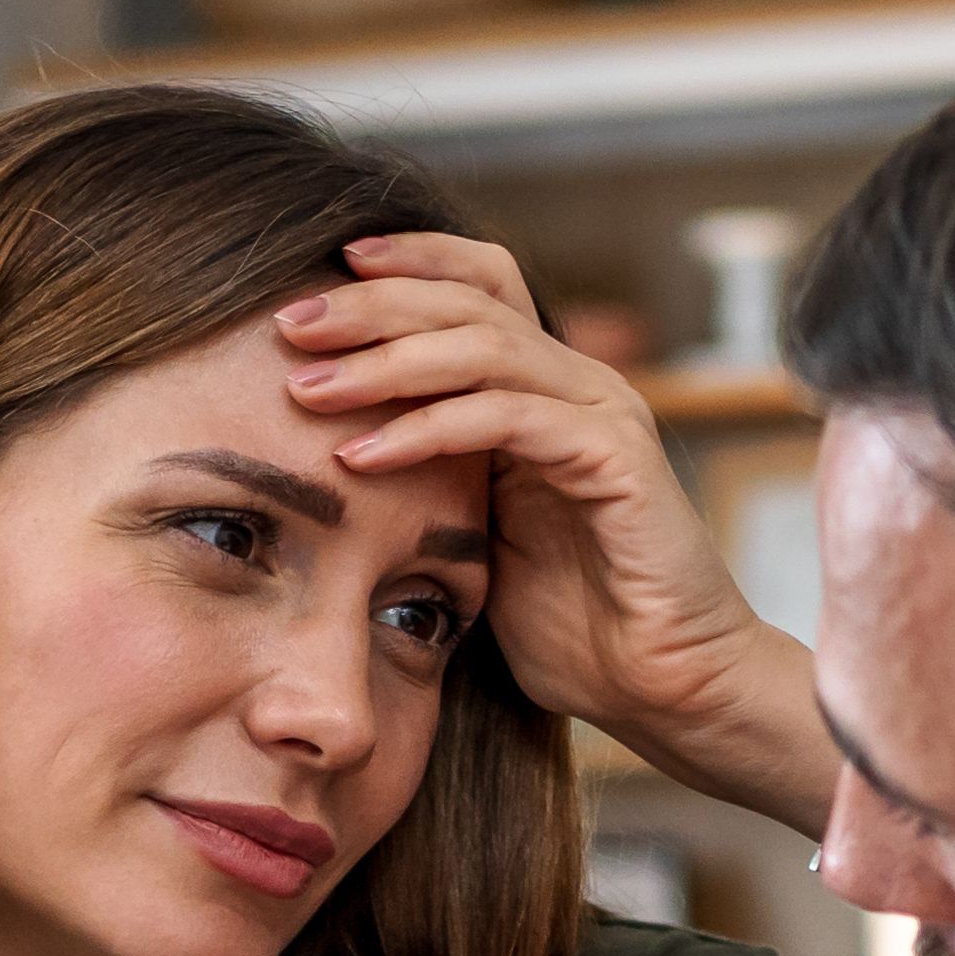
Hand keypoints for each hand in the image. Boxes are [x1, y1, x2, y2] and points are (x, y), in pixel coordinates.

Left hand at [279, 237, 832, 826]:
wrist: (664, 691)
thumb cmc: (575, 629)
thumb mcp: (480, 535)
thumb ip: (435, 478)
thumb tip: (331, 450)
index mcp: (548, 390)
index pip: (479, 285)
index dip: (406, 264)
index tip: (318, 277)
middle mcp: (580, 386)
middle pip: (471, 300)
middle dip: (373, 304)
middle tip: (289, 322)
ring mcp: (603, 416)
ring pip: (484, 346)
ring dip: (386, 362)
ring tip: (307, 388)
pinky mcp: (617, 461)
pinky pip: (508, 418)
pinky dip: (428, 429)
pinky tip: (363, 455)